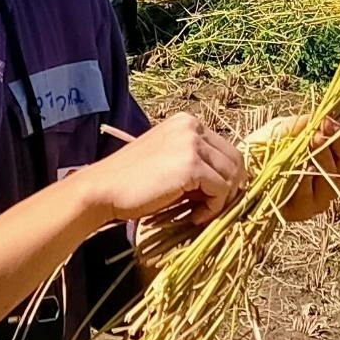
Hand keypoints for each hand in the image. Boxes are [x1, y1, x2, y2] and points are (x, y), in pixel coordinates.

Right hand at [76, 114, 244, 232]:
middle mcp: (193, 126)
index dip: (225, 176)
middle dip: (229, 188)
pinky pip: (221, 190)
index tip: (209, 197)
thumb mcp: (169, 160)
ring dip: (220, 200)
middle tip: (210, 208)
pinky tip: (194, 217)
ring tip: (198, 213)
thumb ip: (196, 162)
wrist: (104, 188)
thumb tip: (229, 182)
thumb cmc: (132, 180)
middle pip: (235, 160)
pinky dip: (213, 208)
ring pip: (231, 176)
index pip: (226, 149)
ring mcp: (193, 144)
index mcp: (188, 122)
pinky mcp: (192, 165)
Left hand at [246, 113, 339, 223]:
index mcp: (335, 156)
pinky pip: (312, 189)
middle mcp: (333, 178)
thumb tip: (333, 118)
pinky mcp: (305, 210)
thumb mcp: (287, 127)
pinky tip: (298, 163)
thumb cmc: (263, 145)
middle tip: (325, 126)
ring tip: (311, 140)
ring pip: (334, 174)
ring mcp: (321, 197)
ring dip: (323, 154)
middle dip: (339, 140)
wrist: (236, 169)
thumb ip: (310, 122)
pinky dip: (306, 174)